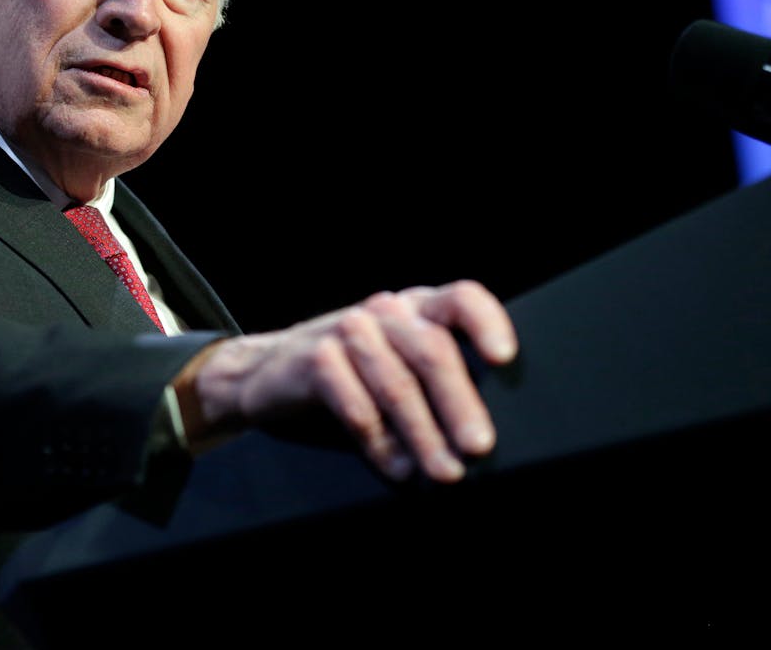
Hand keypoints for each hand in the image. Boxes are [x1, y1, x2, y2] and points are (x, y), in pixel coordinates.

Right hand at [174, 280, 517, 481]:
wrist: (266, 374)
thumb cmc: (352, 377)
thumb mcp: (399, 368)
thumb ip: (438, 387)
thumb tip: (482, 442)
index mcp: (416, 308)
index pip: (460, 299)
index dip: (487, 322)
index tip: (504, 359)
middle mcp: (385, 312)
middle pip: (431, 350)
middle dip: (459, 403)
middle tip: (478, 448)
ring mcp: (347, 330)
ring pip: (395, 382)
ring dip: (423, 433)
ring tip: (442, 473)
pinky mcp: (314, 358)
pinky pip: (355, 405)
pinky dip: (380, 442)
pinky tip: (396, 468)